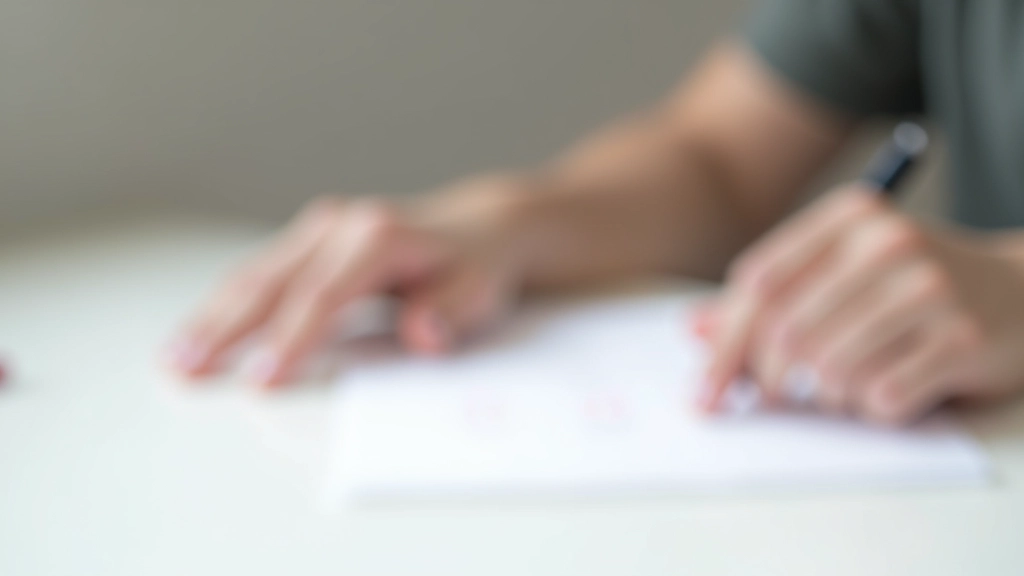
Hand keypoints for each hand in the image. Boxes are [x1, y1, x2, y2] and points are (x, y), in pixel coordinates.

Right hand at [166, 175, 530, 387]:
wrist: (478, 227)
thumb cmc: (476, 265)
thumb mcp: (482, 289)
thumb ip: (452, 312)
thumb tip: (421, 333)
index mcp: (379, 236)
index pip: (324, 296)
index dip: (292, 340)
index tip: (262, 379)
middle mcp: (340, 225)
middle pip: (272, 282)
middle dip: (226, 328)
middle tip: (184, 369)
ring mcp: (319, 229)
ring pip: (254, 275)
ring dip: (212, 317)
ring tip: (174, 357)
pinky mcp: (308, 240)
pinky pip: (260, 273)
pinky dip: (227, 304)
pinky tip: (201, 331)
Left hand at [700, 185, 1023, 423]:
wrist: (1022, 292)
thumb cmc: (910, 285)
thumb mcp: (841, 271)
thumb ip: (771, 296)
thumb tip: (692, 329)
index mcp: (849, 216)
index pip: (758, 283)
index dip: (723, 344)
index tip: (704, 392)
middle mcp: (888, 242)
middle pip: (786, 331)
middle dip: (767, 381)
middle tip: (771, 399)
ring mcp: (930, 289)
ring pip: (830, 370)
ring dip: (826, 396)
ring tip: (846, 385)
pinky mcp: (963, 339)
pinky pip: (881, 397)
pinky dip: (872, 408)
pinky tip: (892, 389)